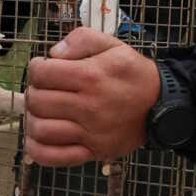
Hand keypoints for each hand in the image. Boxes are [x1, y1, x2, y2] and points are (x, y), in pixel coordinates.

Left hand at [24, 27, 159, 166]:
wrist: (162, 106)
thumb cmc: (134, 74)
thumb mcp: (113, 45)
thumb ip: (81, 39)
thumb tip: (54, 53)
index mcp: (90, 77)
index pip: (41, 73)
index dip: (36, 68)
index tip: (43, 69)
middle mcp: (88, 107)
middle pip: (37, 101)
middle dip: (34, 91)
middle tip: (44, 89)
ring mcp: (89, 133)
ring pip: (40, 129)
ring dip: (34, 118)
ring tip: (43, 111)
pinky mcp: (92, 151)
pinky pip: (52, 156)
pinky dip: (37, 148)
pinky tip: (39, 136)